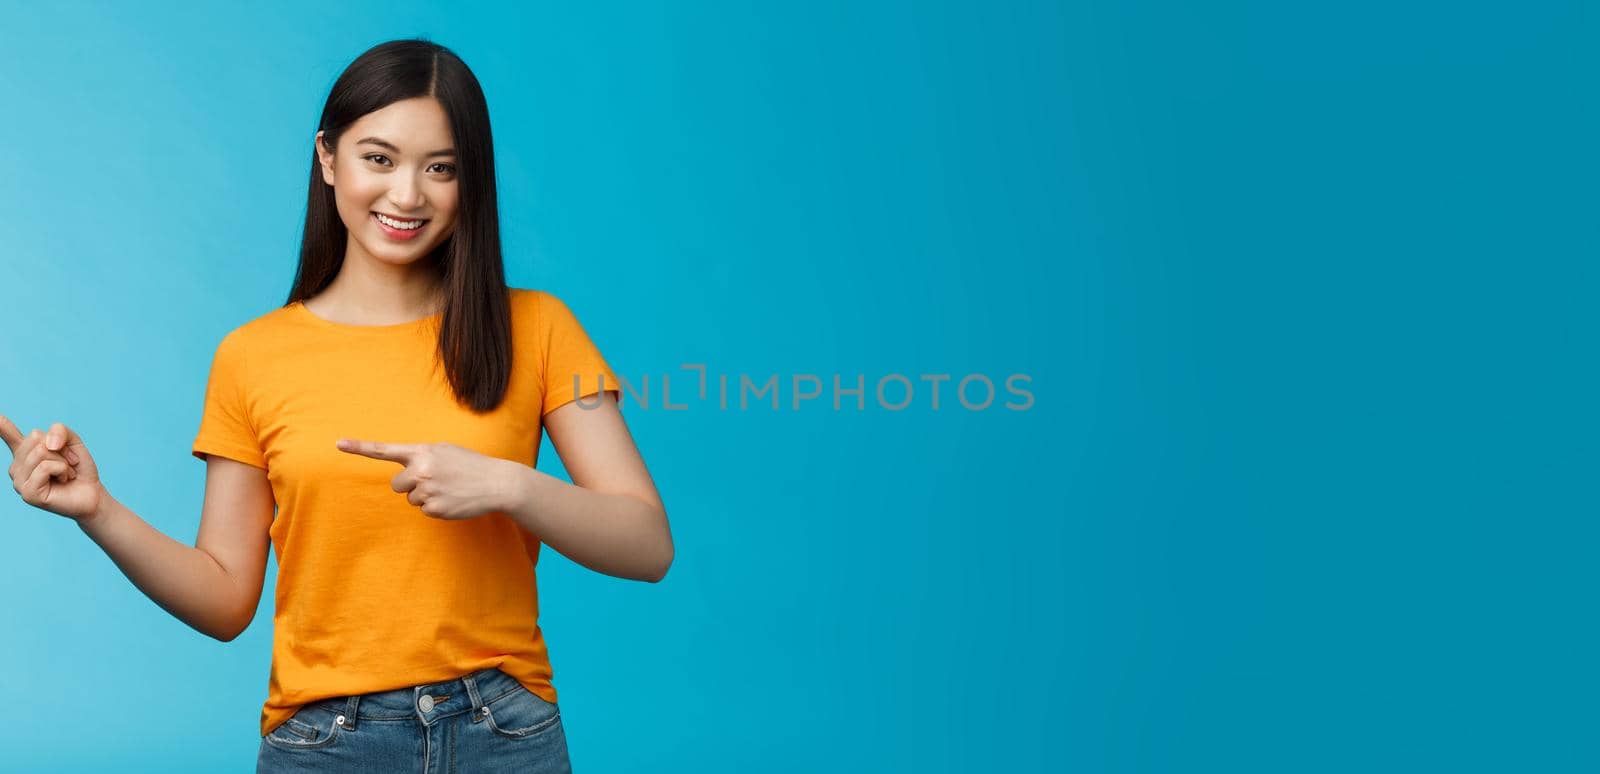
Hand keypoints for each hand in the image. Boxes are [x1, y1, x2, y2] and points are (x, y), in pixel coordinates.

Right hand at [1, 415, 105, 523]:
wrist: (92, 493)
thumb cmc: (79, 469)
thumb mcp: (72, 442)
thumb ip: (59, 430)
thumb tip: (47, 443)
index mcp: (23, 452)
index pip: (7, 434)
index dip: (0, 425)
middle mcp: (16, 466)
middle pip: (35, 437)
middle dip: (59, 447)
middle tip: (67, 463)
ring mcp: (19, 481)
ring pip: (41, 452)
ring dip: (63, 461)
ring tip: (65, 473)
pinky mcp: (28, 493)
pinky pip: (45, 467)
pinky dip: (62, 470)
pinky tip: (64, 480)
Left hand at [335, 438, 513, 520]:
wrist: (497, 483)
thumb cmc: (470, 465)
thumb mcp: (445, 451)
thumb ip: (422, 457)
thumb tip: (405, 473)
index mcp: (422, 452)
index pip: (385, 449)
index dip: (359, 447)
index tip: (338, 443)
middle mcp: (420, 470)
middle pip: (397, 485)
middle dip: (411, 485)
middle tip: (434, 481)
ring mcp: (426, 490)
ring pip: (412, 499)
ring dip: (426, 496)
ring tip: (449, 489)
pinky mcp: (434, 508)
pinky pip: (425, 510)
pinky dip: (437, 507)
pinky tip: (453, 499)